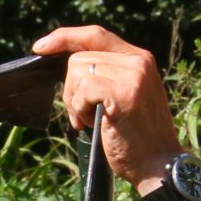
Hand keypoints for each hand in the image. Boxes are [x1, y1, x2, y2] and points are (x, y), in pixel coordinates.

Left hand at [32, 26, 183, 190]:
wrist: (158, 165)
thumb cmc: (138, 138)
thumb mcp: (127, 97)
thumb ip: (108, 76)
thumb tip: (72, 68)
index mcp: (139, 59)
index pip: (95, 35)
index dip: (65, 37)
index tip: (41, 46)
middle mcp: (138, 61)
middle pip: (79, 58)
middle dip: (71, 89)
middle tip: (82, 116)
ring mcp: (132, 75)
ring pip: (77, 72)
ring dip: (75, 101)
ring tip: (90, 121)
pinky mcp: (123, 92)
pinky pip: (83, 88)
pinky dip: (79, 108)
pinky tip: (91, 123)